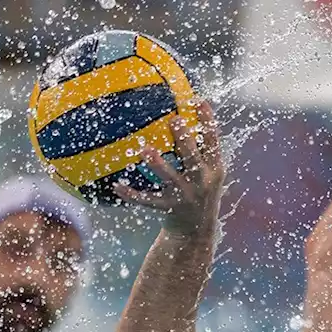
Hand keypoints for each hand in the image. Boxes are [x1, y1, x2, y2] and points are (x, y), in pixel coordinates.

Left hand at [115, 102, 224, 238]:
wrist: (196, 230)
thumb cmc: (199, 190)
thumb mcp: (209, 172)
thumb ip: (201, 149)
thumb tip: (184, 114)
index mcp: (213, 169)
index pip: (213, 142)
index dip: (207, 121)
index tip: (198, 101)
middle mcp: (201, 181)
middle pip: (193, 159)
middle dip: (184, 140)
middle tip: (174, 120)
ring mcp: (184, 195)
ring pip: (171, 179)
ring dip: (159, 165)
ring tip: (146, 151)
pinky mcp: (168, 208)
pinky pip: (148, 200)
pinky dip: (132, 194)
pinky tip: (118, 187)